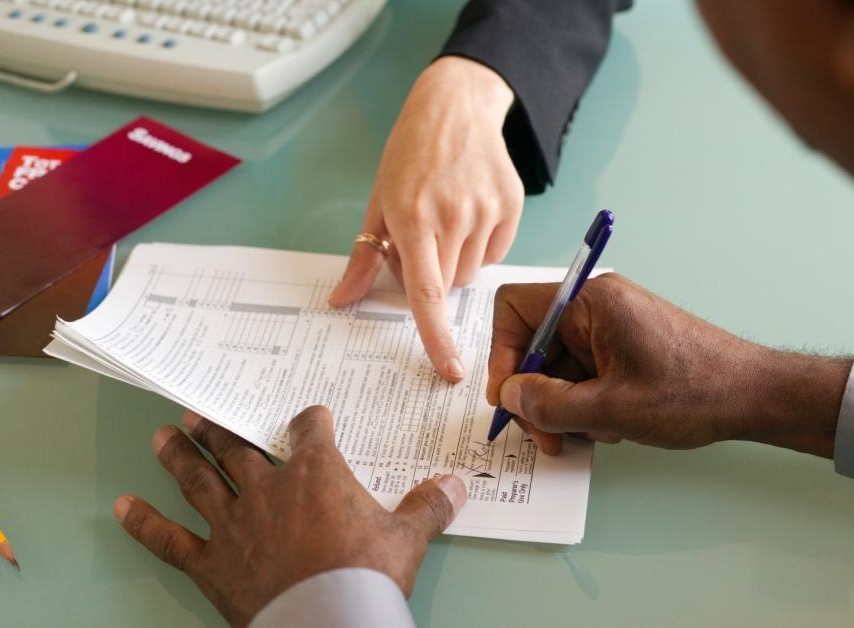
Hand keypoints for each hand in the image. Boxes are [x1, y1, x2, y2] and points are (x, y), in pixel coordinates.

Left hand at [113, 408, 466, 627]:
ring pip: (198, 481)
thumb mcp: (409, 538)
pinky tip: (120, 507)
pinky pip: (169, 540)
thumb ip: (430, 506)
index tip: (310, 416)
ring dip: (179, 457)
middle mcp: (268, 489)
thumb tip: (458, 486)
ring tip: (163, 436)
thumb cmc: (368, 575)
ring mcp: (234, 524)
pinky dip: (143, 523)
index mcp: (316, 474)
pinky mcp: (211, 562)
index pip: (309, 431)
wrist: (329, 620)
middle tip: (199, 412)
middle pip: (238, 449)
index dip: (310, 420)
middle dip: (220, 430)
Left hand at [329, 56, 522, 382]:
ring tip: (448, 217)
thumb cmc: (410, 154)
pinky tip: (471, 210)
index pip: (426, 293)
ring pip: (471, 273)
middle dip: (434, 274)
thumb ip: (365, 258)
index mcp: (412, 218)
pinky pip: (495, 253)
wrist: (455, 107)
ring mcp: (486, 210)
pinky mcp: (511, 205)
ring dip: (457, 259)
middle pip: (448, 286)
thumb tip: (342, 300)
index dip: (436, 337)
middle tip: (424, 238)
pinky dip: (481, 244)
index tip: (449, 369)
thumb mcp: (378, 201)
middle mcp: (452, 216)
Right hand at [486, 274, 851, 456]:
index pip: (515, 308)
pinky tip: (608, 427)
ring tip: (589, 435)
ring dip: (562, 405)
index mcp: (591, 301)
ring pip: (559, 364)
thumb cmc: (694, 392)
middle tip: (547, 436)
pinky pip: (584, 371)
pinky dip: (585, 403)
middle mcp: (598, 306)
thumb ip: (550, 403)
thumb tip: (510, 395)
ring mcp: (613, 326)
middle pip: (535, 343)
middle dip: (535, 393)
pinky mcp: (625, 347)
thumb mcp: (610, 408)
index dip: (502, 354)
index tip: (512, 397)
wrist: (754, 396)